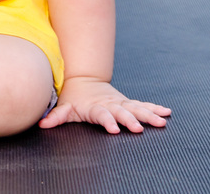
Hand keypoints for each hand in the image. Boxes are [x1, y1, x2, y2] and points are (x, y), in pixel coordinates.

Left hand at [38, 77, 169, 133]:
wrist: (83, 80)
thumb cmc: (73, 98)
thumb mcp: (64, 107)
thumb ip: (56, 116)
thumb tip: (42, 123)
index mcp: (96, 107)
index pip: (102, 114)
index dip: (108, 121)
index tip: (114, 129)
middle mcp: (111, 104)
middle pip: (122, 112)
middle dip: (131, 120)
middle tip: (140, 128)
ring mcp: (120, 102)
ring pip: (136, 108)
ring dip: (149, 114)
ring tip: (162, 121)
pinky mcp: (127, 103)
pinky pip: (142, 105)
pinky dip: (154, 108)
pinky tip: (167, 112)